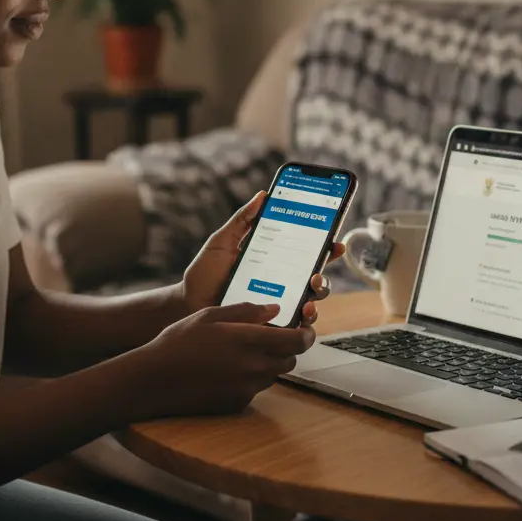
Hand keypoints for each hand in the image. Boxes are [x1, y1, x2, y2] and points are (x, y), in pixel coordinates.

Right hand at [135, 301, 314, 416]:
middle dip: (286, 348)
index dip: (306, 335)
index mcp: (249, 341)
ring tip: (242, 351)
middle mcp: (253, 367)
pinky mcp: (237, 404)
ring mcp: (246, 389)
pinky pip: (255, 389)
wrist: (154, 380)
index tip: (305, 330)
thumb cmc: (179, 341)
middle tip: (270, 337)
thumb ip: (246, 311)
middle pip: (289, 360)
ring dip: (268, 362)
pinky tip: (227, 369)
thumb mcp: (210, 315)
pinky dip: (251, 378)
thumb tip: (274, 309)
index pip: (297, 341)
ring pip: (273, 374)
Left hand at [180, 191, 345, 324]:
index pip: (304, 251)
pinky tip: (303, 309)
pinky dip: (306, 317)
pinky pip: (297, 325)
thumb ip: (242, 220)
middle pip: (315, 274)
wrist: (188, 303)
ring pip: (312, 298)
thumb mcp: (222, 241)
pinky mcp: (272, 325)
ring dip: (320, 292)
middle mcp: (280, 282)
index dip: (324, 244)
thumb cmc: (204, 273)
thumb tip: (263, 195)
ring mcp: (278, 304)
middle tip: (323, 262)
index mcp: (273, 260)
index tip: (333, 237)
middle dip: (326, 267)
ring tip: (313, 285)